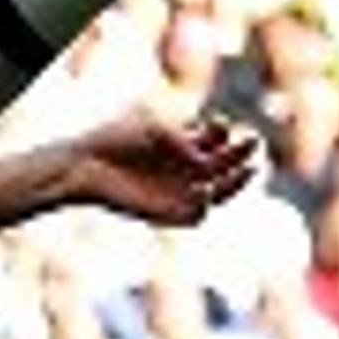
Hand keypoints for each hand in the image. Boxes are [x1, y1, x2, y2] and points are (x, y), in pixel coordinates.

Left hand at [68, 105, 263, 227]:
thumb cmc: (116, 141)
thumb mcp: (156, 132)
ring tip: (247, 170)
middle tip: (253, 141)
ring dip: (235, 184)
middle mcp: (182, 171)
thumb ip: (187, 142)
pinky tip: (203, 190)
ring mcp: (175, 193)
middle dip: (241, 155)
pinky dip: (203, 205)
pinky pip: (194, 216)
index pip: (214, 142)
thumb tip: (208, 160)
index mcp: (181, 146)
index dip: (222, 133)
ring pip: (218, 194)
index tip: (217, 122)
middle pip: (223, 167)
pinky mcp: (164, 214)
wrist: (85, 164)